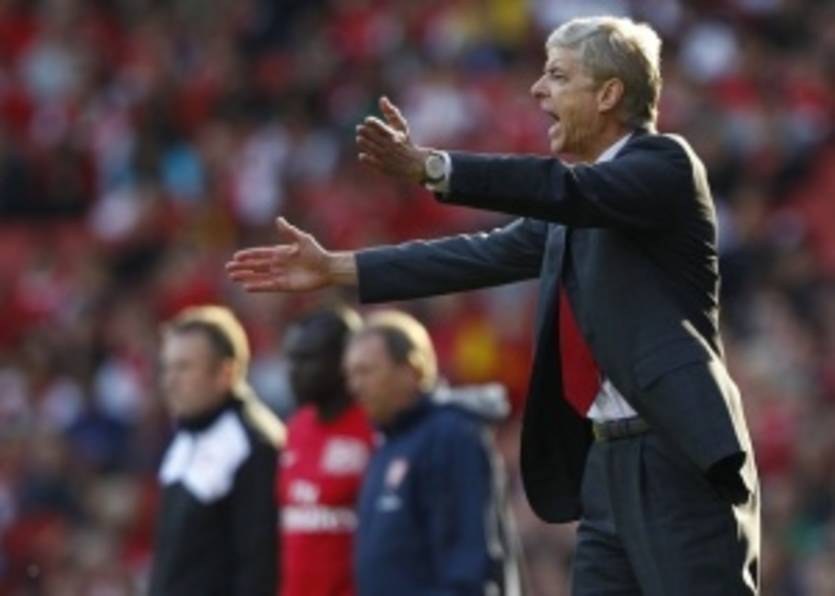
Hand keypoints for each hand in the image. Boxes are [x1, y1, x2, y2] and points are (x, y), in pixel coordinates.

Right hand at [225, 218, 354, 291]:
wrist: (328, 268)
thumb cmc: (317, 252)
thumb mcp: (303, 239)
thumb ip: (289, 232)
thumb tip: (278, 219)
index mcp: (280, 253)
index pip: (260, 254)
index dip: (248, 255)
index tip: (236, 256)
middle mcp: (278, 264)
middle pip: (256, 266)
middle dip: (242, 267)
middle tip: (228, 268)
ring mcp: (280, 275)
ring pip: (259, 276)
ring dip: (246, 277)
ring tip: (233, 277)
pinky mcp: (285, 285)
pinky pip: (268, 286)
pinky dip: (258, 286)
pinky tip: (246, 287)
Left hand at [356, 96, 429, 182]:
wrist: (414, 164)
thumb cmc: (405, 142)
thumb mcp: (401, 126)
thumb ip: (391, 112)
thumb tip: (382, 99)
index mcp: (393, 134)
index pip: (378, 125)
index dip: (370, 121)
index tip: (368, 121)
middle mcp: (389, 145)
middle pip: (371, 136)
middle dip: (363, 131)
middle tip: (359, 129)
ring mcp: (386, 156)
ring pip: (370, 147)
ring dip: (362, 142)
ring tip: (360, 139)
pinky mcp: (383, 167)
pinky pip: (370, 161)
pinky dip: (364, 157)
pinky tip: (362, 154)